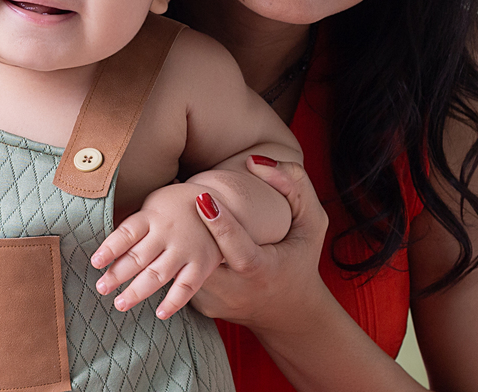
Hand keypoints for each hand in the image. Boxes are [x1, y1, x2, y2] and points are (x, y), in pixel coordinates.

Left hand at [91, 183, 223, 318]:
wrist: (218, 201)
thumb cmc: (172, 207)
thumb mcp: (152, 205)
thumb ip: (134, 225)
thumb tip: (106, 249)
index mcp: (150, 216)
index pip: (126, 233)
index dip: (110, 248)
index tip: (95, 263)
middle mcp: (167, 232)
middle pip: (138, 256)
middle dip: (117, 275)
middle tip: (101, 288)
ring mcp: (185, 250)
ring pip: (158, 274)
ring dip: (137, 291)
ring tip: (120, 304)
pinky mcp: (202, 264)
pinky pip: (187, 286)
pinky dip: (174, 301)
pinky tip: (160, 313)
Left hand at [188, 158, 328, 330]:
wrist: (291, 314)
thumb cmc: (300, 258)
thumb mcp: (311, 224)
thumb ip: (294, 187)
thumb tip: (254, 161)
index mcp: (264, 271)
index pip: (240, 249)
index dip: (221, 225)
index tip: (202, 197)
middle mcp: (238, 291)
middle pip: (203, 259)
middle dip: (184, 230)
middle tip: (171, 194)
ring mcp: (217, 301)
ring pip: (186, 269)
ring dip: (175, 242)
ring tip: (166, 210)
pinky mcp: (204, 306)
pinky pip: (184, 277)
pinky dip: (178, 256)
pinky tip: (173, 233)